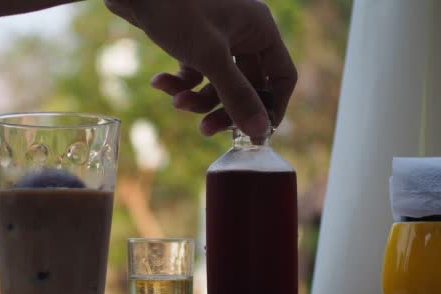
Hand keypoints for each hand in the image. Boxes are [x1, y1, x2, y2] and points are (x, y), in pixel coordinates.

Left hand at [105, 0, 296, 138]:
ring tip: (176, 102)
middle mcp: (243, 34)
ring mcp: (217, 39)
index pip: (281, 76)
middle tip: (206, 130)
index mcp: (259, 30)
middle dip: (224, 109)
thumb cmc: (176, 7)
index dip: (271, 107)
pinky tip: (159, 82)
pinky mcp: (192, 42)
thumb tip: (260, 131)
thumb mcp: (209, 56)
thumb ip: (236, 95)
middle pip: (247, 86)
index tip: (256, 134)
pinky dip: (179, 83)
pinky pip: (195, 74)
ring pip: (218, 84)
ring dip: (196, 99)